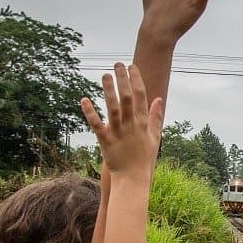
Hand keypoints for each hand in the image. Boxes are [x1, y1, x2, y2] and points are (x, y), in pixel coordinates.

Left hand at [81, 63, 162, 177]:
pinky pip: (97, 125)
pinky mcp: (105, 141)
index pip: (141, 96)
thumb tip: (158, 99)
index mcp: (142, 123)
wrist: (133, 179)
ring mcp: (118, 133)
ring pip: (112, 108)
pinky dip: (90, 112)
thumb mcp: (154, 136)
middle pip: (127, 98)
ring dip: (108, 90)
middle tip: (117, 63)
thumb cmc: (144, 158)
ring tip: (104, 75)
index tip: (132, 66)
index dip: (136, 79)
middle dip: (122, 79)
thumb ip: (156, 117)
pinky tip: (84, 99)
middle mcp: (131, 125)